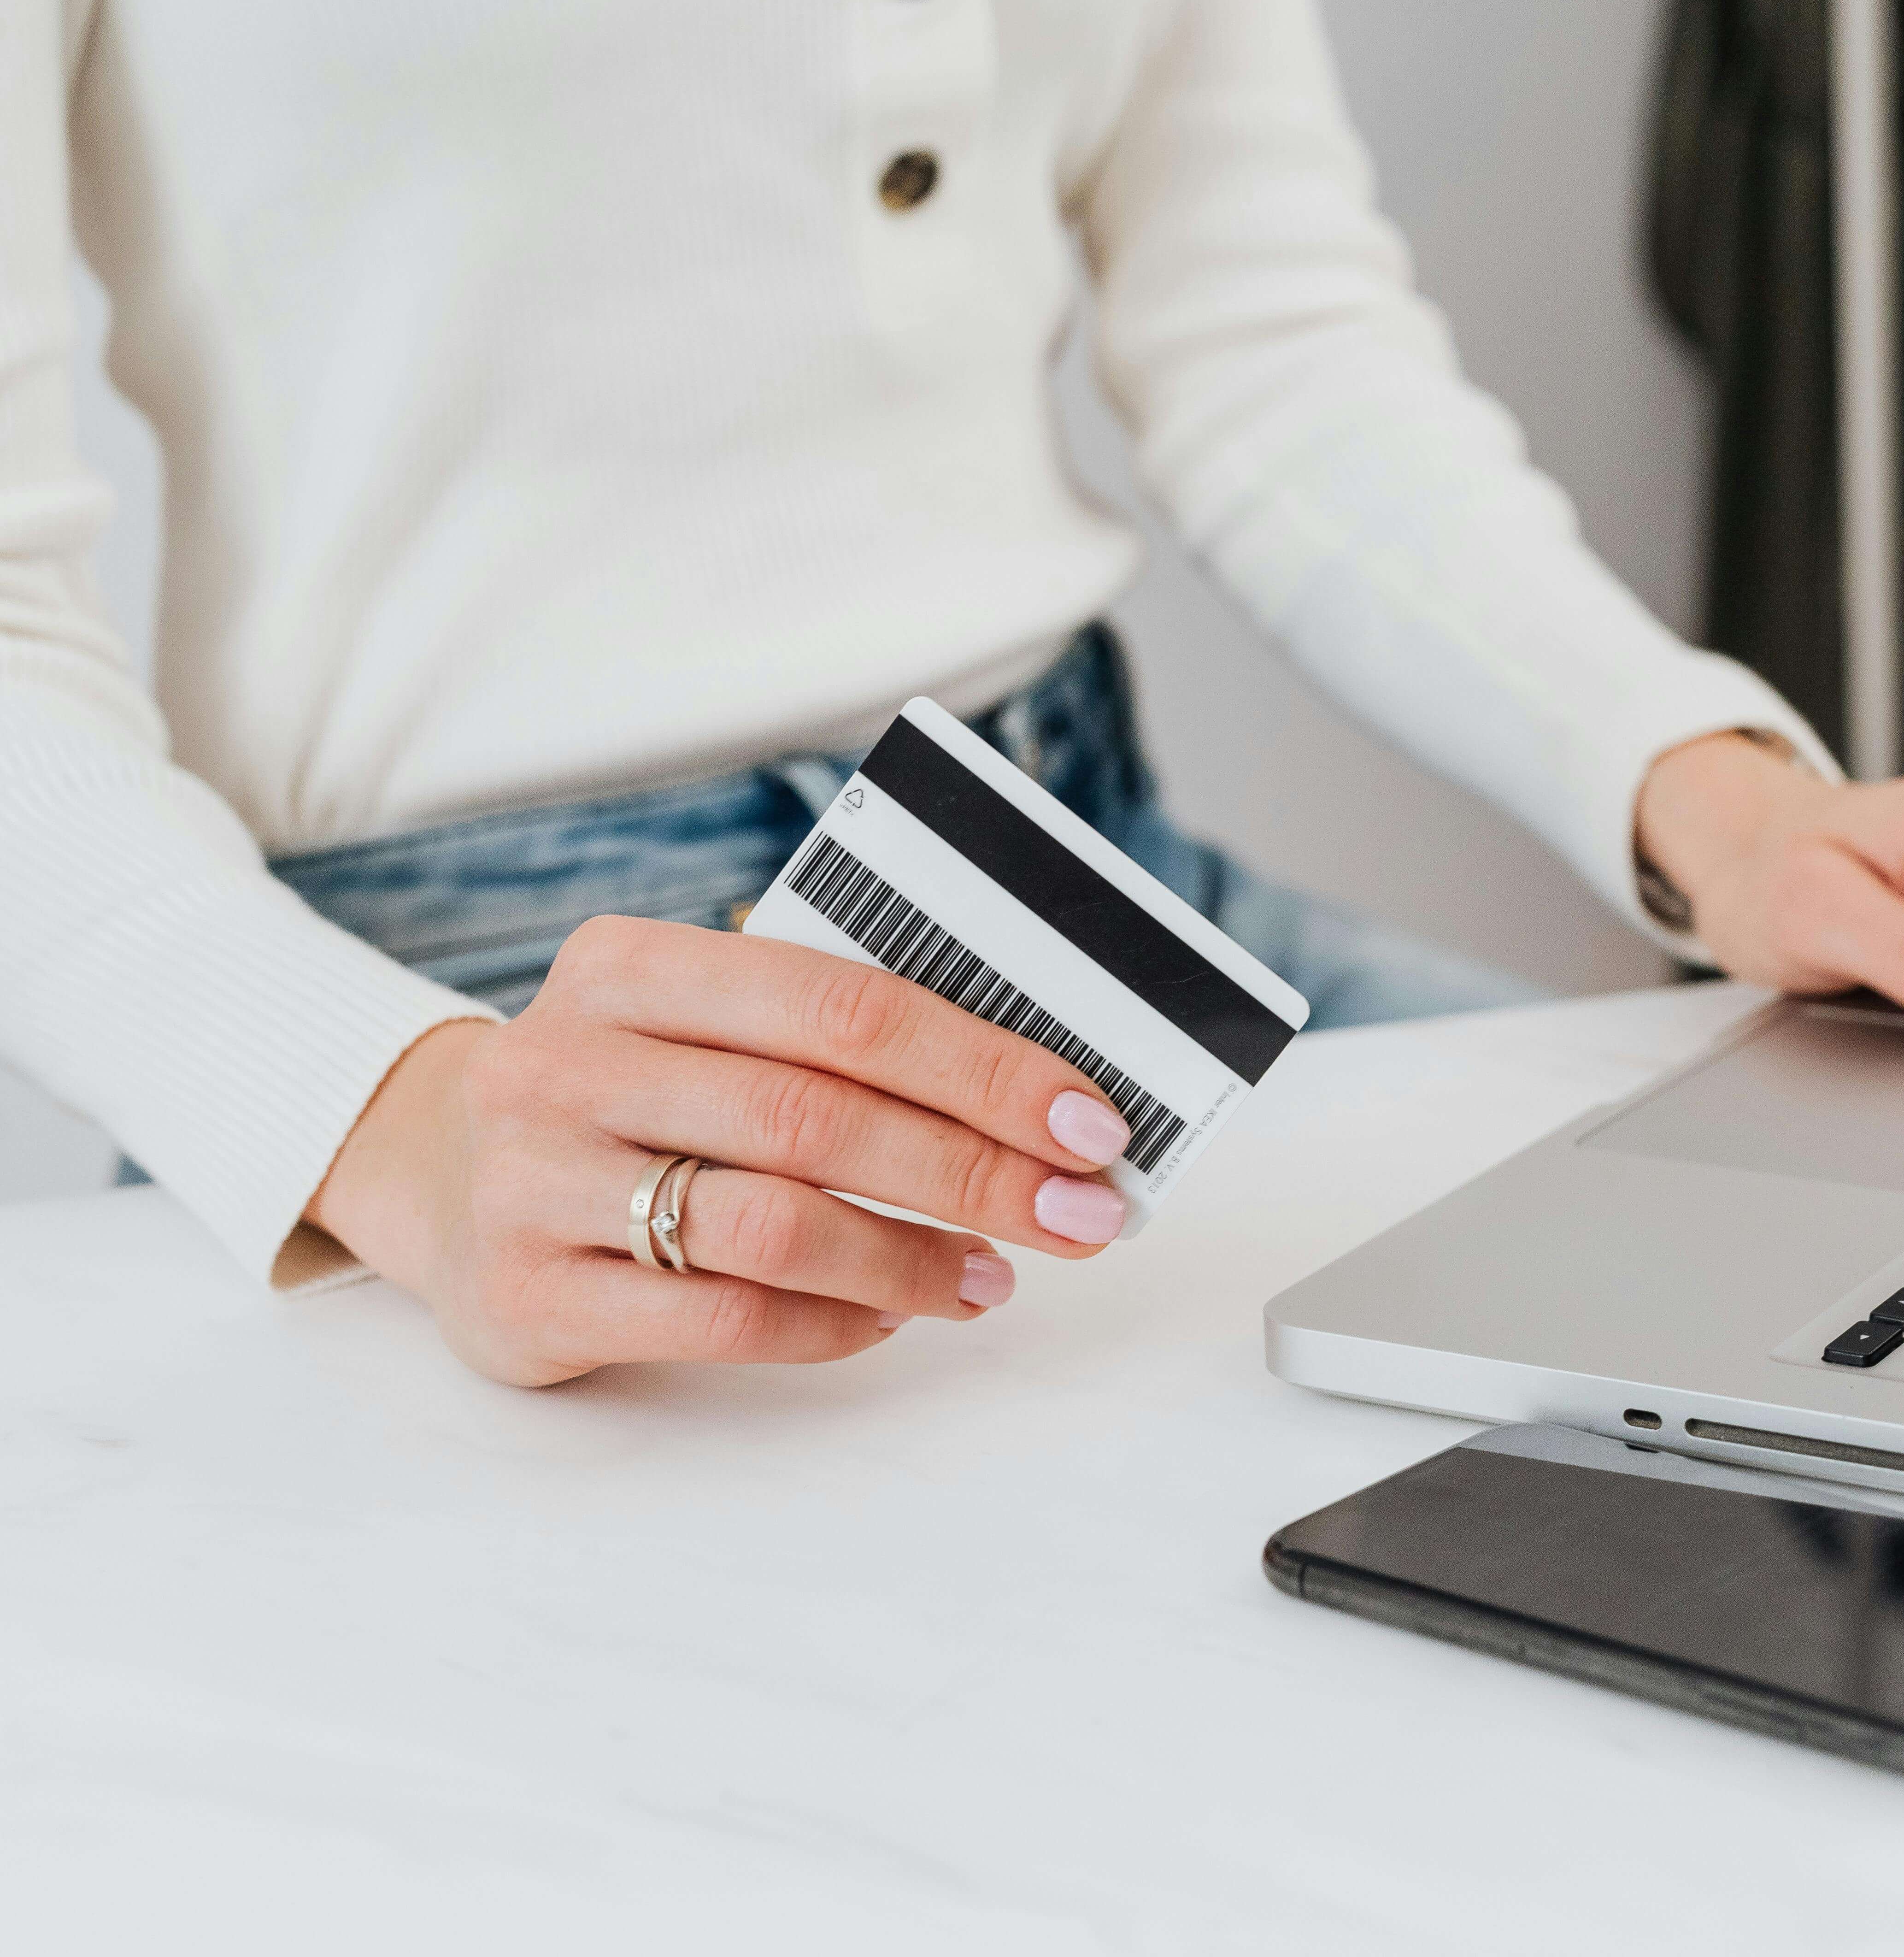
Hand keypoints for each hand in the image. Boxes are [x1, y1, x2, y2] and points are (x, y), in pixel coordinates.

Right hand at [304, 919, 1143, 1385]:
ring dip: (911, 1259)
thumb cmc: (622, 1093)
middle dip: (975, 1171)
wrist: (431, 1170)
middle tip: (1078, 1214)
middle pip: (818, 1116)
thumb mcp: (697, 1024)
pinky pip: (721, 1317)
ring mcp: (535, 1180)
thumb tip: (1026, 1105)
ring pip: (772, 1224)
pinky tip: (887, 1316)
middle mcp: (568, 1060)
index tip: (1087, 1124)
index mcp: (628, 964)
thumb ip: (831, 1043)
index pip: (843, 1007)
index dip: (982, 1067)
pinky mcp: (527, 1295)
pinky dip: (830, 1325)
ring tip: (990, 1276)